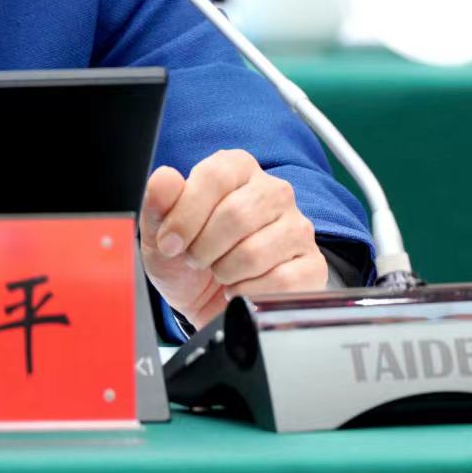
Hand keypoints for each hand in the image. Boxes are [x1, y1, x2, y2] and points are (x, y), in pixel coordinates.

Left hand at [141, 150, 327, 330]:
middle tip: (196, 260)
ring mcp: (298, 228)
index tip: (170, 242)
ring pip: (256, 251)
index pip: (215, 176)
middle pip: (237, 215)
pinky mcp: (313, 265)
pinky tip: (241, 288)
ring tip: (220, 272)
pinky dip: (249, 292)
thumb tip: (165, 179)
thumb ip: (158, 203)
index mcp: (237, 169)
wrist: (207, 303)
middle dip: (204, 248)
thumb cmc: (186, 260)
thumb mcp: (160, 233)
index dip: (186, 215)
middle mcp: (274, 191)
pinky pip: (282, 281)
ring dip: (225, 272)